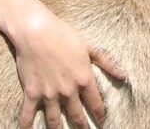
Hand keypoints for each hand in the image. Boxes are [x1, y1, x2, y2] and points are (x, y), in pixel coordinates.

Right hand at [0, 0, 124, 128]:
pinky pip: (28, 115)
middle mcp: (67, 91)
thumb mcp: (89, 47)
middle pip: (77, 116)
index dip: (101, 116)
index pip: (96, 104)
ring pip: (55, 121)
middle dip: (83, 127)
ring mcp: (49, 94)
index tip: (102, 123)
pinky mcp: (32, 93)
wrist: (36, 31)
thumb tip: (124, 75)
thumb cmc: (64, 35)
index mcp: (83, 79)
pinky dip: (26, 126)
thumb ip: (107, 63)